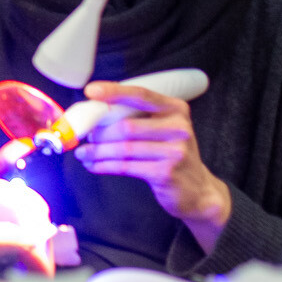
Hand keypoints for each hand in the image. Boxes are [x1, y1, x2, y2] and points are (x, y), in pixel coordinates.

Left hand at [74, 81, 231, 249]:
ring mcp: (175, 151)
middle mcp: (178, 127)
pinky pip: (126, 166)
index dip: (114, 92)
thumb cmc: (172, 154)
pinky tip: (93, 165)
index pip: (140, 95)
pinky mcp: (166, 173)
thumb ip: (139, 116)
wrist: (198, 190)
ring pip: (124, 148)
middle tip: (85, 137)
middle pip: (127, 126)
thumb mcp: (164, 128)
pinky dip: (104, 166)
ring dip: (97, 151)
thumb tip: (97, 110)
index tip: (90, 91)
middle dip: (99, 132)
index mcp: (176, 109)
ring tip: (83, 153)